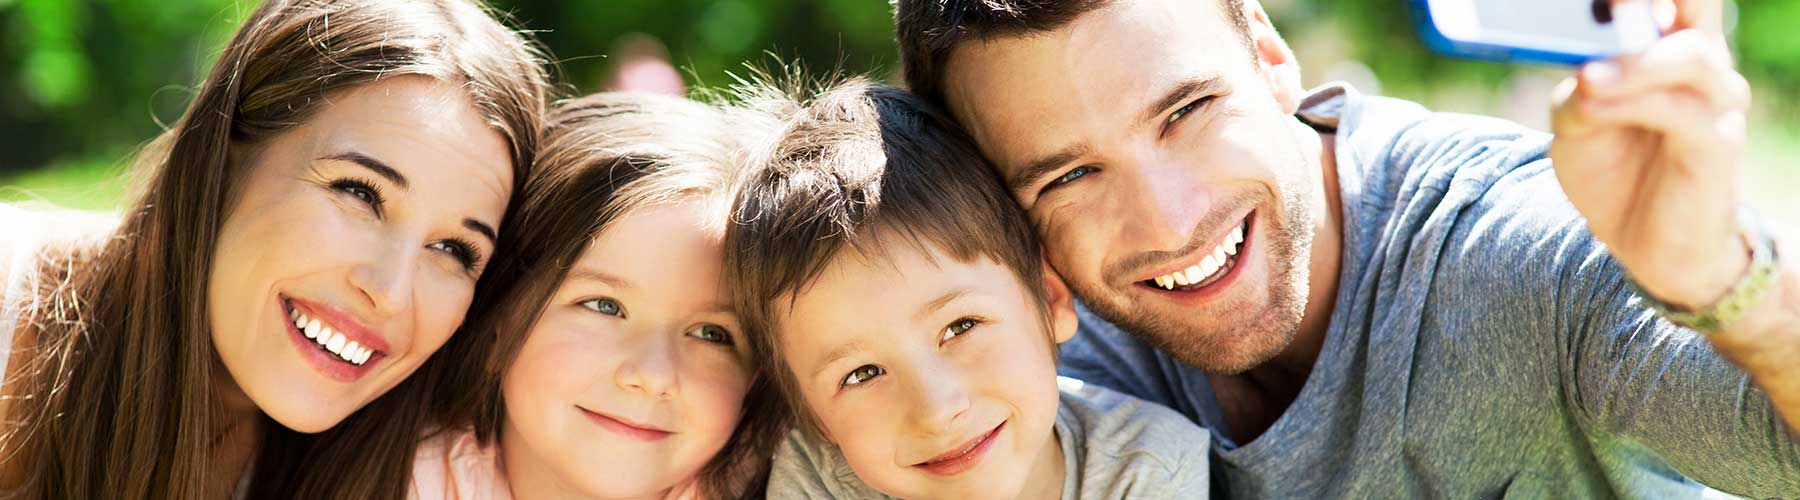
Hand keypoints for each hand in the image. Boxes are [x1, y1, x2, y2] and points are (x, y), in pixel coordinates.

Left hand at [1549, 0, 1752, 309]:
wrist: (1646, 245)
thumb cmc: (1614, 172)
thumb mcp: (1575, 126)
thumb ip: (1577, 91)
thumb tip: (1585, 69)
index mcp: (1667, 45)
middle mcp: (1701, 62)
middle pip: (1696, 5)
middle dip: (1647, 1)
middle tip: (1606, 3)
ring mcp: (1715, 101)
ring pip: (1689, 55)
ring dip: (1632, 61)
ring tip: (1586, 75)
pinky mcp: (1717, 143)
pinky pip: (1680, 111)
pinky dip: (1631, 103)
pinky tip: (1591, 106)